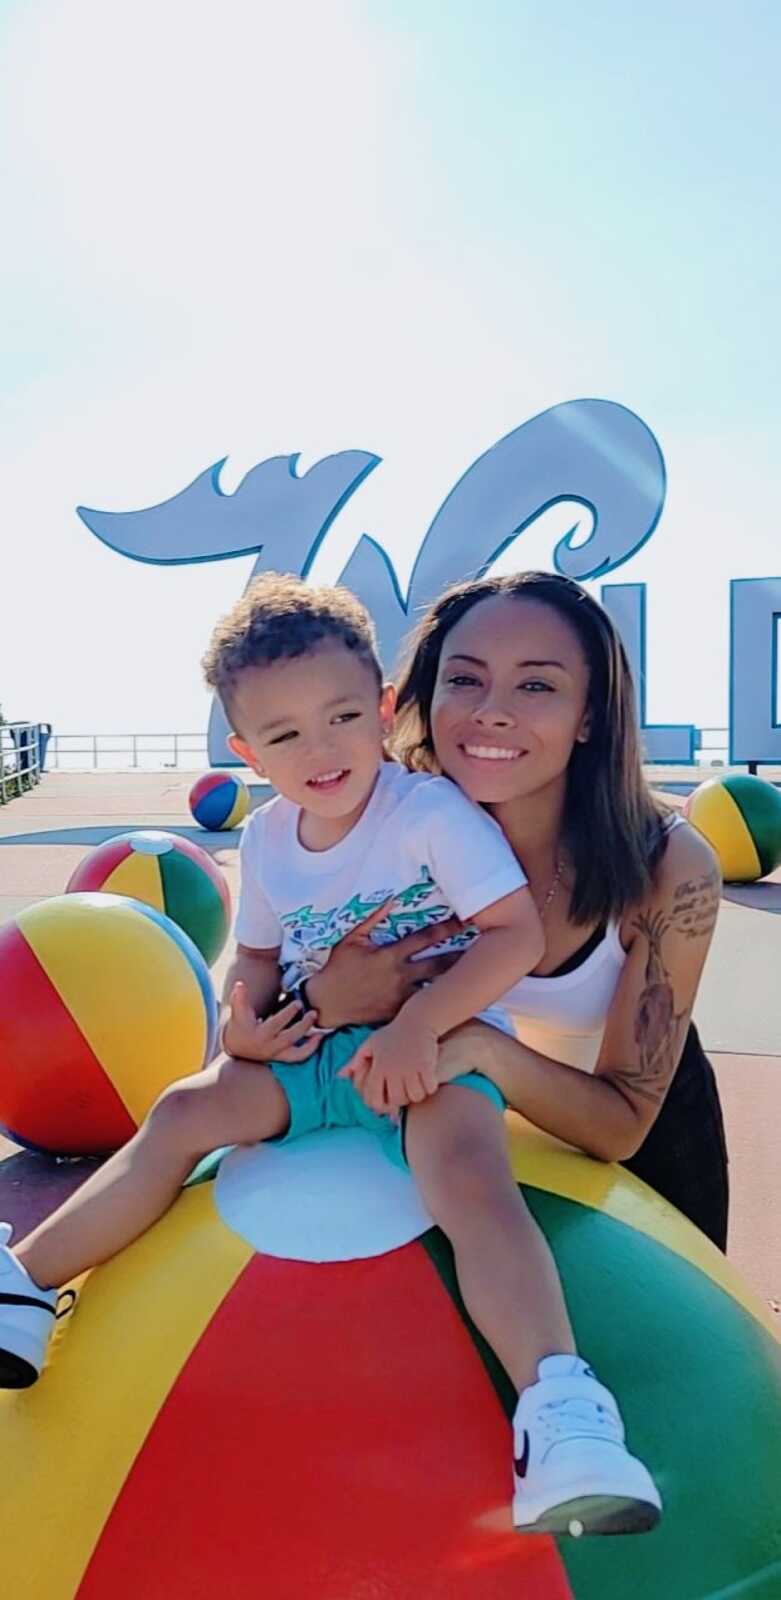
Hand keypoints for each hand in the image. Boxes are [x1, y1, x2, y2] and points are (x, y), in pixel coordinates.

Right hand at [222, 981, 319, 1063]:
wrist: (237, 1046)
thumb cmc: (239, 1025)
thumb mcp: (238, 1011)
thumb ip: (239, 997)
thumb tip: (240, 984)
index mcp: (260, 1035)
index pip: (277, 1024)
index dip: (289, 1013)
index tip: (299, 1003)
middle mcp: (270, 1047)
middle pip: (290, 1037)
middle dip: (303, 1026)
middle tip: (313, 1013)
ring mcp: (276, 1055)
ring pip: (297, 1053)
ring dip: (311, 1044)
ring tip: (321, 1033)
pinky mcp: (281, 1058)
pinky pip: (298, 1057)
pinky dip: (310, 1049)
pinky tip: (318, 1038)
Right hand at [306, 899, 462, 1029]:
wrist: (326, 1005)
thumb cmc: (337, 969)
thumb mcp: (350, 940)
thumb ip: (370, 920)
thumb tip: (389, 900)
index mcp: (389, 956)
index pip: (423, 939)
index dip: (445, 929)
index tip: (463, 921)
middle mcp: (400, 976)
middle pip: (439, 965)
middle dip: (461, 955)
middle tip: (484, 948)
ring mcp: (401, 997)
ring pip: (435, 988)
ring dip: (454, 982)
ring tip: (477, 975)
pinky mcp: (398, 1013)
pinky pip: (422, 1007)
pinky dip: (437, 1002)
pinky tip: (454, 999)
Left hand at [339, 1016, 439, 1116]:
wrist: (418, 1019)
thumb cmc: (393, 1033)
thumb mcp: (370, 1044)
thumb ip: (355, 1061)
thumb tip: (340, 1076)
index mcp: (378, 1067)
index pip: (375, 1099)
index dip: (382, 1106)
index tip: (389, 1103)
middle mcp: (392, 1069)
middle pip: (397, 1100)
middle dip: (402, 1101)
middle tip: (406, 1094)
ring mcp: (410, 1067)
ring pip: (415, 1096)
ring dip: (417, 1095)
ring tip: (418, 1088)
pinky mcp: (426, 1065)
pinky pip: (429, 1087)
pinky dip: (430, 1087)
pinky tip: (429, 1081)